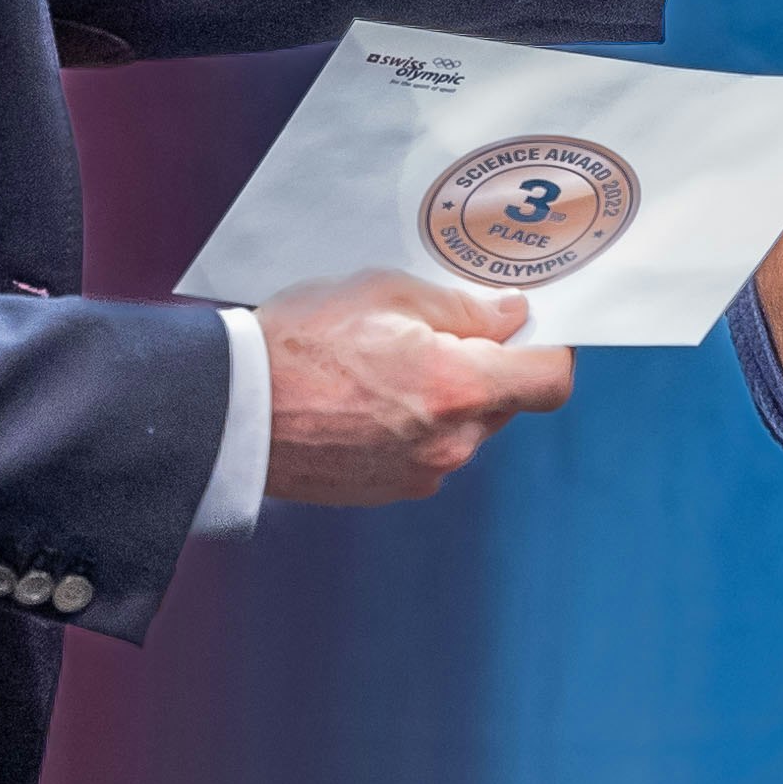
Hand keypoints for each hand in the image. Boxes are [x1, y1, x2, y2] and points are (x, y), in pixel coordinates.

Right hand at [260, 269, 574, 505]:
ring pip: (466, 428)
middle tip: (440, 332)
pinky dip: (415, 424)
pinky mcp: (391, 490)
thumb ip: (463, 308)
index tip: (531, 327)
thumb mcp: (385, 293)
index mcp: (457, 388)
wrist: (230, 409)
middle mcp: (450, 443)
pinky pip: (429, 452)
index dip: (551, 348)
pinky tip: (368, 398)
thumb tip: (512, 317)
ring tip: (388, 365)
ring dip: (448, 397)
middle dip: (489, 367)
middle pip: (506, 402)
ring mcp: (421, 473)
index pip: (550, 380)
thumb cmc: (300, 343)